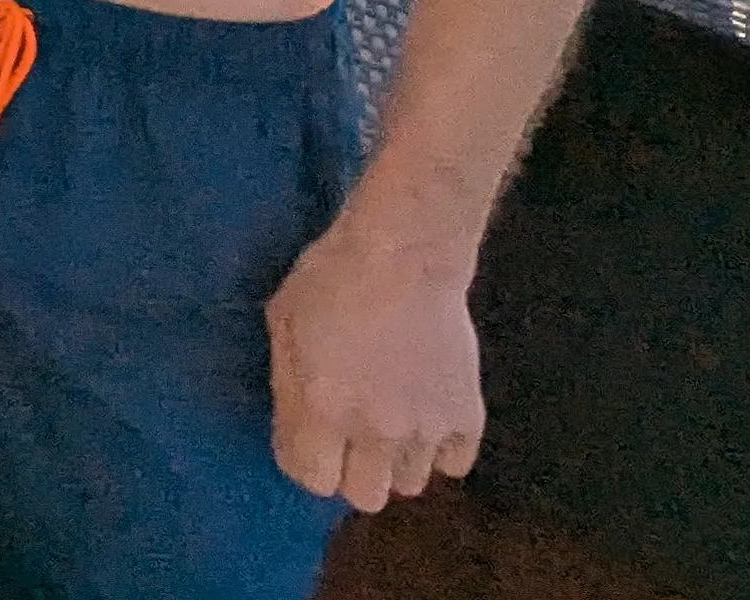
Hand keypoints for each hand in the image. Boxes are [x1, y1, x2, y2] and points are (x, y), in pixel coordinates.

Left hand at [266, 218, 482, 510]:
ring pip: (410, 485)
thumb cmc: (329, 278)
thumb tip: (296, 431)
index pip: (311, 480)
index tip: (307, 437)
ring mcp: (427, 428)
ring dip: (395, 462)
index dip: (304, 460)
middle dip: (351, 472)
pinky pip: (454, 465)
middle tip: (349, 436)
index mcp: (323, 409)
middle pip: (365, 497)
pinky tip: (425, 416)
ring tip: (389, 423)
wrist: (404, 253)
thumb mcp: (282, 325)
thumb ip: (287, 388)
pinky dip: (440, 450)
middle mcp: (376, 431)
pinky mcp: (467, 415)